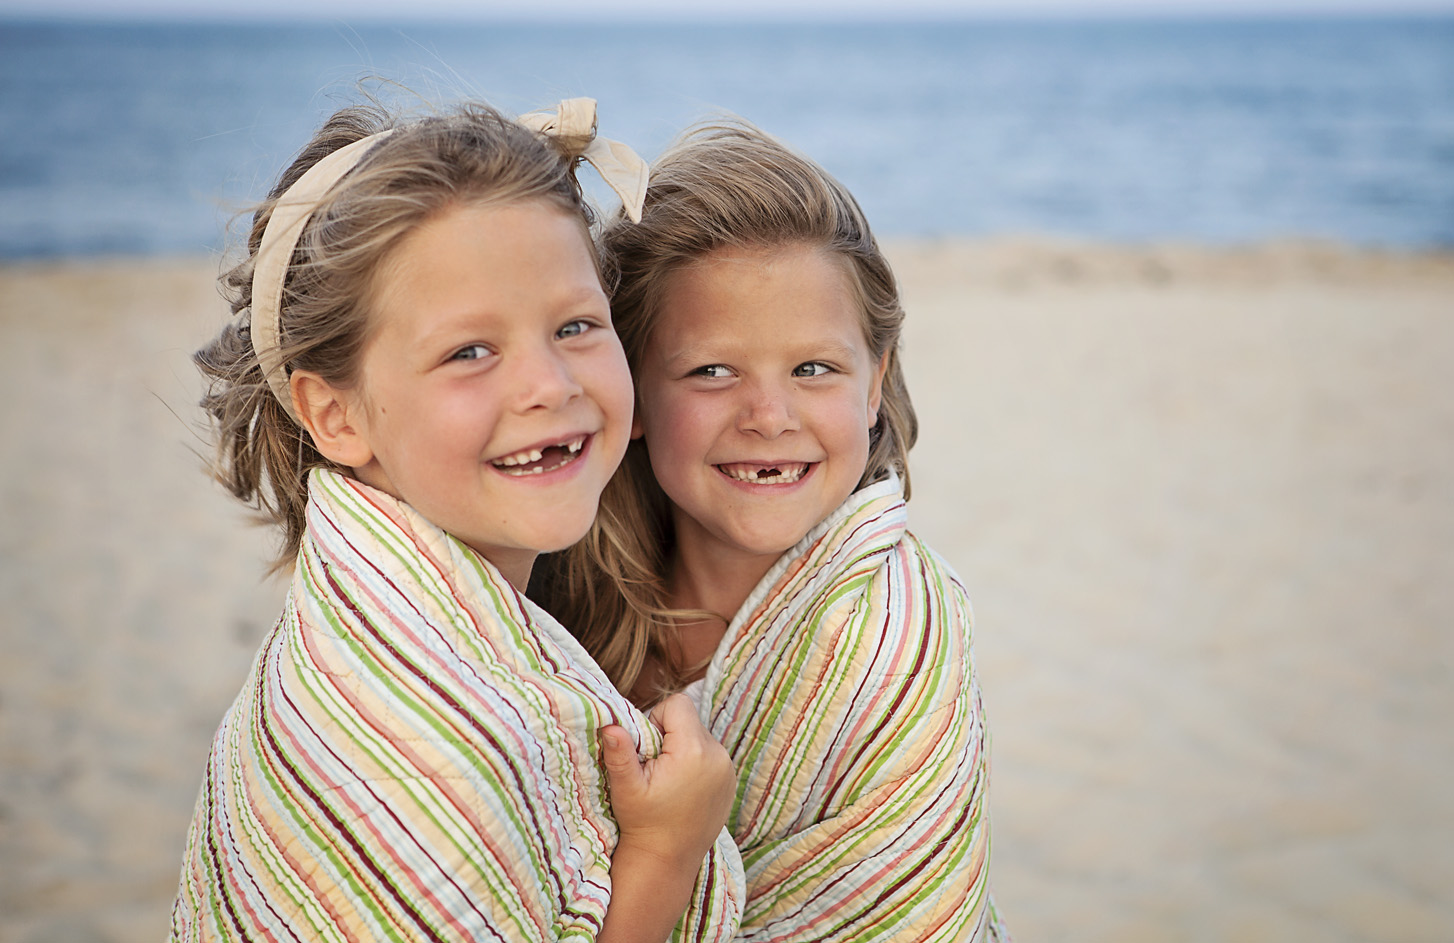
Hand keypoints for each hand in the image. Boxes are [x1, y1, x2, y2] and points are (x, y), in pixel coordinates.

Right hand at [599, 693, 735, 866]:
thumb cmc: (644, 823)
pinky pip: (712, 755)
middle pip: (689, 719)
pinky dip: (697, 763)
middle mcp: (717, 755)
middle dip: (670, 735)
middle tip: (656, 767)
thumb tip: (610, 726)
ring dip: (684, 748)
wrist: (668, 859)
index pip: (678, 704)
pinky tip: (684, 789)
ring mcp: (728, 769)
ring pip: (700, 736)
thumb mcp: (626, 788)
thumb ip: (620, 753)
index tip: (649, 748)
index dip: (657, 718)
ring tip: (670, 780)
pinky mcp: (731, 780)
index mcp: (693, 750)